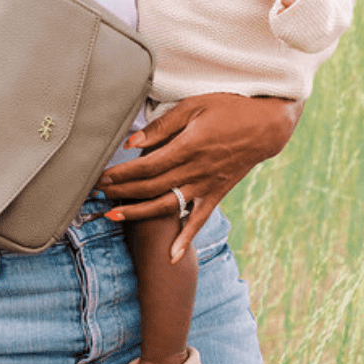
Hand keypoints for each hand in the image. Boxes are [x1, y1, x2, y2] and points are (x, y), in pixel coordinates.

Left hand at [98, 93, 301, 261]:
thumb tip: (132, 142)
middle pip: (151, 186)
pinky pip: (199, 220)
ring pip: (168, 205)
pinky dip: (185, 239)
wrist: (266, 126)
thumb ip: (162, 126)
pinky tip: (171, 257)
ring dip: (139, 213)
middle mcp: (196, 171)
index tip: (101, 175)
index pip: (146, 166)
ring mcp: (207, 186)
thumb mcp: (194, 106)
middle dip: (122, 191)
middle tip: (97, 193)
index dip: (122, 173)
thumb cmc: (228, 108)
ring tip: (113, 216)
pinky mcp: (216, 194)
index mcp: (189, 147)